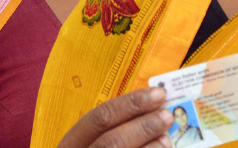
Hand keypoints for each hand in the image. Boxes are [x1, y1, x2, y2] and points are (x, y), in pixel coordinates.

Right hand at [57, 88, 172, 147]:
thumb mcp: (92, 145)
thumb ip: (114, 132)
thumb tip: (152, 111)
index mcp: (71, 145)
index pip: (99, 118)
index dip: (130, 104)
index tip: (157, 95)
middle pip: (111, 142)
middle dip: (142, 126)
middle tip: (167, 116)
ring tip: (167, 139)